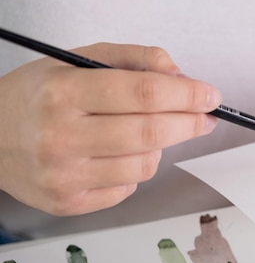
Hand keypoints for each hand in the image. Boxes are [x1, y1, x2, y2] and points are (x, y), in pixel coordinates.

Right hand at [0, 43, 220, 214]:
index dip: (186, 95)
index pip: (142, 93)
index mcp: (63, 92)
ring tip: (144, 132)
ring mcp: (64, 175)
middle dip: (189, 123)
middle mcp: (61, 136)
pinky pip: (128, 188)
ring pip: (145, 165)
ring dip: (159, 147)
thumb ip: (132, 59)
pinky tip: (116, 154)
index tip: (209, 95)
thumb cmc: (38, 96)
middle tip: (205, 116)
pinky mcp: (68, 202)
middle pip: (150, 133)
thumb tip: (179, 75)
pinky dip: (135, 169)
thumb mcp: (76, 61)